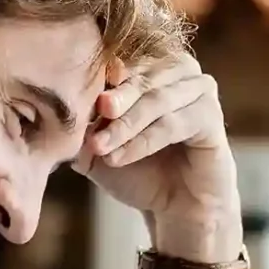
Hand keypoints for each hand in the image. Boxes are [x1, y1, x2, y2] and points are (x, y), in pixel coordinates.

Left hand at [75, 53, 240, 260]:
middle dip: (113, 100)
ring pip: (156, 100)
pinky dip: (143, 141)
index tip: (72, 94)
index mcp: (151, 63)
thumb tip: (56, 108)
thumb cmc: (138, 169)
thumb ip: (82, 125)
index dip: (98, 78)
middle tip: (92, 116)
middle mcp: (179, 68)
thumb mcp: (101, 145)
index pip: (122, 61)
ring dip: (124, 125)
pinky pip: (173, 124)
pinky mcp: (212, 116)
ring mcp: (200, 89)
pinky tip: (119, 157)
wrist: (176, 207)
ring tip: (99, 147)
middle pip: (141, 76)